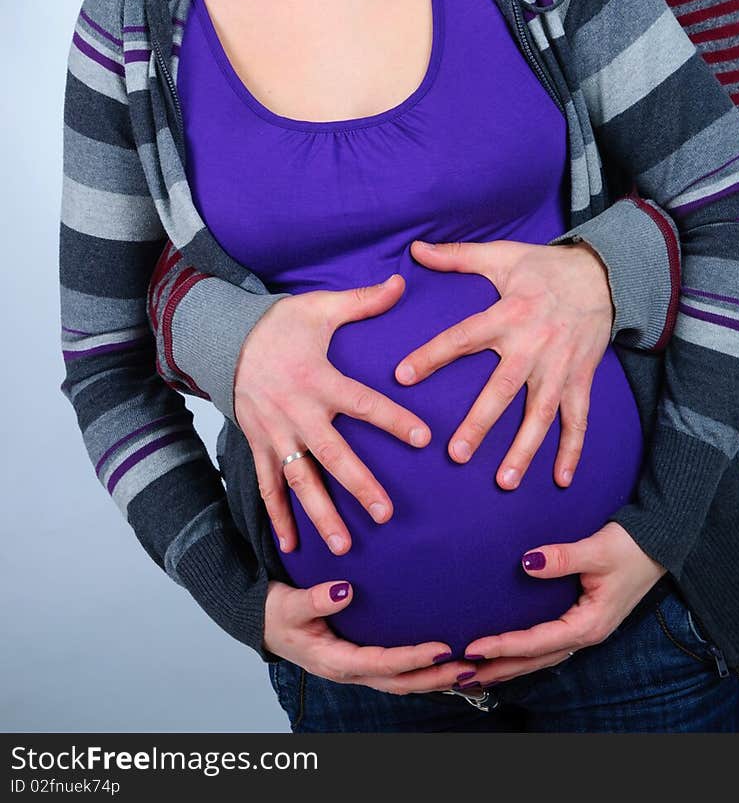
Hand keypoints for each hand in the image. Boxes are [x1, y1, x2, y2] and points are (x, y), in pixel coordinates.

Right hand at [234, 276, 430, 555]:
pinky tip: (292, 547)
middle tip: (385, 513)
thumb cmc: (280, 323)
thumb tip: (401, 282)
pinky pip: (267, 486)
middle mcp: (296, 412)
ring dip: (320, 514)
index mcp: (317, 379)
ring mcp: (274, 434)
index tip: (423, 438)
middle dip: (359, 486)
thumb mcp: (320, 307)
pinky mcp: (258, 445)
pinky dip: (278, 517)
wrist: (223, 337)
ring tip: (343, 545)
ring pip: (299, 481)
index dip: (393, 419)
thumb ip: (363, 301)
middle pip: (332, 455)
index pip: (362, 403)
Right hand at [263, 580, 469, 694]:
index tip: (443, 649)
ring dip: (435, 678)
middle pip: (400, 682)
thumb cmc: (275, 614)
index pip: (381, 664)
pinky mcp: (362, 659)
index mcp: (334, 660)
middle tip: (470, 666)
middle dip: (436, 678)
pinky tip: (445, 662)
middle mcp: (350, 670)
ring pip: (402, 681)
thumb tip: (344, 590)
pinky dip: (423, 670)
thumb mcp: (288, 605)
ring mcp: (358, 668)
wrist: (263, 623)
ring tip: (469, 669)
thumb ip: (314, 599)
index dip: (413, 658)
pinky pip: (397, 671)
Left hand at [398, 239, 612, 489]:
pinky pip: (578, 419)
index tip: (402, 376)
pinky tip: (560, 479)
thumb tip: (415, 249)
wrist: (604, 274)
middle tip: (456, 454)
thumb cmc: (544, 267)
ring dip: (524, 448)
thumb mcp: (501, 255)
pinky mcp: (581, 378)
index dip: (432, 355)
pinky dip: (572, 450)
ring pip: (541, 413)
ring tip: (503, 480)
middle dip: (481, 423)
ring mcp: (560, 366)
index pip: (462, 337)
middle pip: (504, 389)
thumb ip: (456, 256)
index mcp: (507, 314)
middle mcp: (533, 344)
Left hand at [460, 523, 664, 687]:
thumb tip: (527, 563)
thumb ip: (562, 558)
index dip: (505, 646)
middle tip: (461, 674)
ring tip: (475, 672)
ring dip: (508, 665)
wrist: (659, 544)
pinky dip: (523, 652)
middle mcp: (585, 635)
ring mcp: (584, 630)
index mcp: (589, 625)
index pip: (538, 642)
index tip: (473, 647)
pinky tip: (506, 653)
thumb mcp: (597, 550)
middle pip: (535, 660)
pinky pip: (547, 644)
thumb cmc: (630, 547)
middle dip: (499, 668)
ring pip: (540, 656)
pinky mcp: (582, 620)